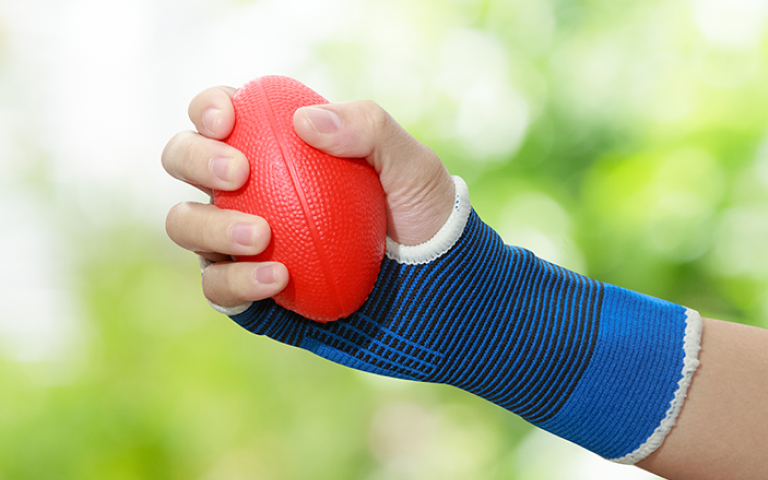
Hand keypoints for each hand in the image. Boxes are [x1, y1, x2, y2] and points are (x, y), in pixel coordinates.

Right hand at [162, 86, 454, 308]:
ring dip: (211, 225)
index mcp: (275, 146)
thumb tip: (305, 121)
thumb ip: (369, 129)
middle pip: (183, 159)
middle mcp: (245, 189)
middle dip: (195, 158)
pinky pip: (217, 285)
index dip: (210, 107)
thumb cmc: (418, 217)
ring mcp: (236, 240)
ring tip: (262, 236)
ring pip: (186, 223)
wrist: (428, 288)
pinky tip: (278, 278)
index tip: (230, 120)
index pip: (223, 114)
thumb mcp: (412, 167)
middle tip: (239, 172)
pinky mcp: (241, 290)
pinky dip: (238, 281)